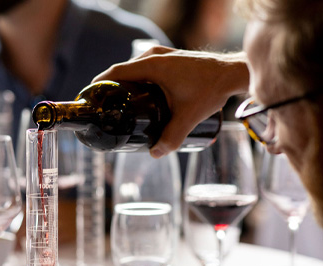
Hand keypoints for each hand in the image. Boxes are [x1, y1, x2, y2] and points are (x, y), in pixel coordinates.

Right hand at [93, 46, 249, 157]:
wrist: (231, 74)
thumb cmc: (211, 89)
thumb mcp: (189, 117)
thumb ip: (172, 138)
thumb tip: (155, 154)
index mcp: (153, 66)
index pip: (116, 72)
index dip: (100, 84)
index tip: (91, 98)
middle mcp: (154, 56)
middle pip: (122, 71)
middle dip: (111, 89)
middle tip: (106, 109)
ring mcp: (162, 55)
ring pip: (133, 69)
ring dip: (124, 84)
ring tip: (120, 105)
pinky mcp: (169, 58)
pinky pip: (144, 67)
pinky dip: (136, 79)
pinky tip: (139, 96)